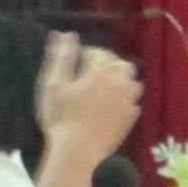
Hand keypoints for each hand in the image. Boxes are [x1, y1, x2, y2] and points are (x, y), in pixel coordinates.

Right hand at [35, 32, 142, 157]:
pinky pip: (133, 103)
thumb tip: (65, 34)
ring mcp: (128, 101)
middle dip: (107, 64)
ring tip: (105, 87)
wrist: (77, 151)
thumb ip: (61, 57)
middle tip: (90, 73)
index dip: (87, 53)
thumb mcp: (54, 84)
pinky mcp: (130, 119)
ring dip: (121, 80)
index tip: (77, 61)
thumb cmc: (60, 117)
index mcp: (101, 71)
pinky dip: (125, 100)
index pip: (99, 52)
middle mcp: (119, 82)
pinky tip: (112, 106)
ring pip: (132, 82)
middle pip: (120, 64)